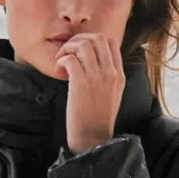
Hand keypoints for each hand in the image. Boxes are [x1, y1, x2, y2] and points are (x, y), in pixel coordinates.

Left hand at [54, 32, 125, 154]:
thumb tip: (94, 60)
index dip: (93, 40)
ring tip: (62, 61)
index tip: (81, 50)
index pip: (110, 42)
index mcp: (119, 75)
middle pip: (97, 38)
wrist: (93, 140)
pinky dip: (61, 61)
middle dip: (79, 40)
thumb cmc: (97, 120)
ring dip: (68, 49)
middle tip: (68, 52)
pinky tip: (59, 71)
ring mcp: (96, 78)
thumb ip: (107, 76)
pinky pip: (70, 59)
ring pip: (83, 45)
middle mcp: (110, 73)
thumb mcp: (111, 95)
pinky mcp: (81, 84)